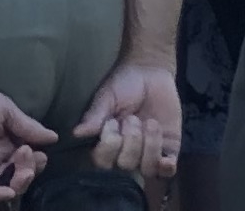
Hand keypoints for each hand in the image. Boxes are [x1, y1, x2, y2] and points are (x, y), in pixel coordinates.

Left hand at [0, 66, 57, 202]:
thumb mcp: (8, 111)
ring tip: (23, 173)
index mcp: (7, 147)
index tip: (39, 154)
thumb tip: (54, 138)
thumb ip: (28, 128)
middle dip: (27, 175)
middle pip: (15, 180)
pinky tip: (7, 191)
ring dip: (15, 185)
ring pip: (0, 189)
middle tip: (30, 160)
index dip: (35, 164)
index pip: (26, 166)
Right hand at [69, 59, 179, 186]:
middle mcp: (126, 151)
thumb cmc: (123, 84)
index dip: (108, 147)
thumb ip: (94, 116)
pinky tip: (166, 159)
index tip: (111, 123)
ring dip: (149, 147)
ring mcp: (148, 153)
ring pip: (147, 169)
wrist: (150, 73)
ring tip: (150, 123)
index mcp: (107, 140)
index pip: (103, 162)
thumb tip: (75, 133)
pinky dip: (167, 167)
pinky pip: (168, 171)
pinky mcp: (169, 150)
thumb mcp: (106, 98)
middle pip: (126, 166)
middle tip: (133, 118)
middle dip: (131, 142)